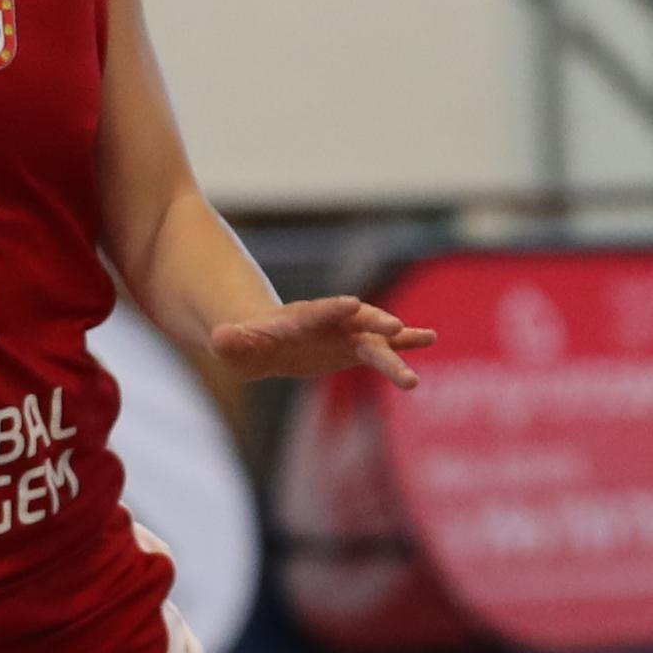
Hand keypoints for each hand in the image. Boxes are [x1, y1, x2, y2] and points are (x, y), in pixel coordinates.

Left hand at [212, 294, 429, 385]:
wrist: (260, 340)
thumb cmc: (243, 343)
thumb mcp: (231, 345)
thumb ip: (230, 341)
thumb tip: (222, 338)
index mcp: (297, 321)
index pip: (315, 314)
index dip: (332, 310)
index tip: (353, 304)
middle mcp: (328, 323)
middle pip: (354, 323)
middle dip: (375, 323)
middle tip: (397, 327)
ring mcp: (344, 335)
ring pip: (375, 339)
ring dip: (400, 340)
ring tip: (430, 337)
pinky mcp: (354, 348)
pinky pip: (384, 348)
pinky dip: (406, 344)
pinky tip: (430, 337)